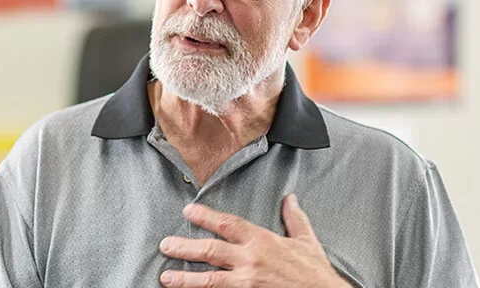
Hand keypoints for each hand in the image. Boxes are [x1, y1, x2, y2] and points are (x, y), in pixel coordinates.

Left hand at [157, 194, 349, 287]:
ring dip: (186, 278)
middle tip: (165, 245)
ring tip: (166, 277)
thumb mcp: (306, 240)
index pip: (228, 224)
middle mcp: (251, 260)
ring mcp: (247, 282)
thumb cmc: (314, 271)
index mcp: (262, 241)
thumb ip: (295, 219)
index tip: (188, 211)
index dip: (206, 216)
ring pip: (210, 279)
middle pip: (211, 250)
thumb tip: (290, 198)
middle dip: (185, 248)